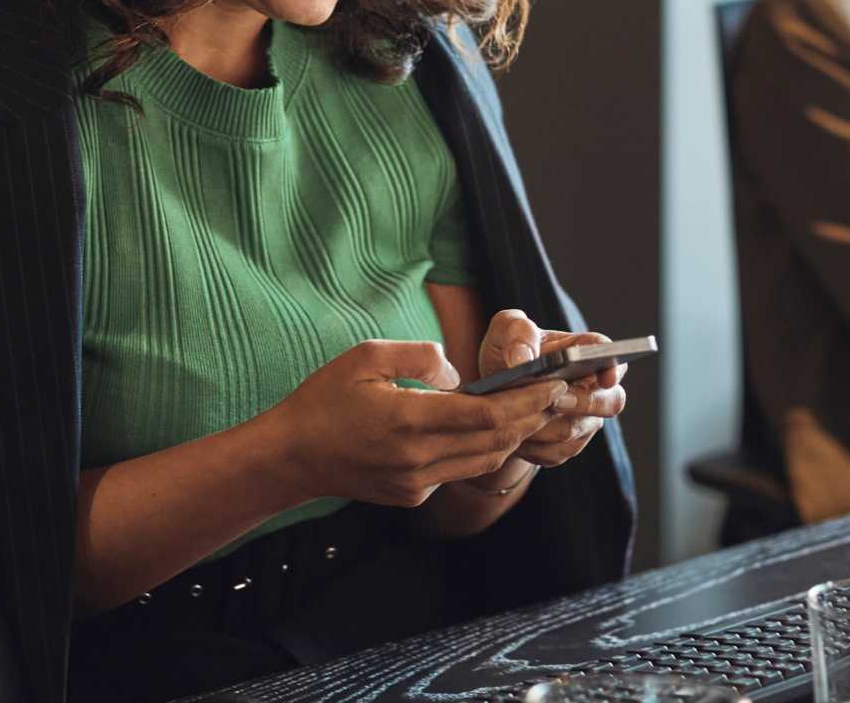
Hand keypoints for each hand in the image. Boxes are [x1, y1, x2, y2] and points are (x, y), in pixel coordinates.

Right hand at [274, 338, 567, 507]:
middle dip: (531, 417)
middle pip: (494, 441)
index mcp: (408, 420)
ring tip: (536, 409)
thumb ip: (420, 357)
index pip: (486, 415)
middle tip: (557, 392)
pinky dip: (483, 448)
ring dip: (514, 435)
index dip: (526, 400)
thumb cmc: (325, 398)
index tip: (552, 383)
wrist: (292, 456)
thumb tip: (457, 373)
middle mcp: (418, 459)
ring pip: (483, 461)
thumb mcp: (367, 355)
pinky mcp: (412, 494)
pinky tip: (494, 426)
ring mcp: (417, 483)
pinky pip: (459, 470)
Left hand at [478, 311, 627, 470]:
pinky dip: (533, 445)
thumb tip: (522, 359)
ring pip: (575, 430)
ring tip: (518, 417)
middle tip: (555, 401)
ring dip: (545, 426)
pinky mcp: (568, 444)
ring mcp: (584, 417)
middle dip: (583, 403)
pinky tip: (514, 434)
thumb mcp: (506, 330)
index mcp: (583, 349)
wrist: (493, 393)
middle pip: (610, 401)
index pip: (608, 354)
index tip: (606, 377)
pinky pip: (557, 451)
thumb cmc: (506, 351)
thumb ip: (517, 334)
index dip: (613, 366)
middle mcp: (593, 385)